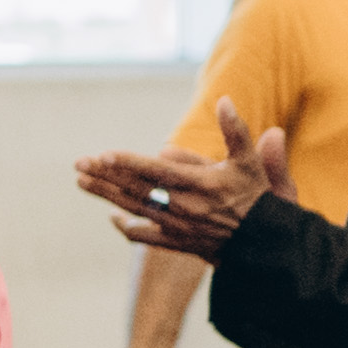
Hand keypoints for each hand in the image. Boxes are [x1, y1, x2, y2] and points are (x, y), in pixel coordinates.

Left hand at [74, 131, 284, 260]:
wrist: (268, 247)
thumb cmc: (261, 199)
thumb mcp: (252, 162)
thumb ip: (237, 132)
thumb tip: (224, 101)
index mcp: (201, 185)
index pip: (157, 172)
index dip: (129, 163)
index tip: (104, 155)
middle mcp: (185, 207)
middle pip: (137, 190)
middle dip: (106, 176)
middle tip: (79, 163)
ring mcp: (179, 227)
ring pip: (135, 209)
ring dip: (106, 195)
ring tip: (82, 181)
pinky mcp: (179, 243)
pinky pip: (145, 236)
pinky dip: (126, 227)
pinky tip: (112, 217)